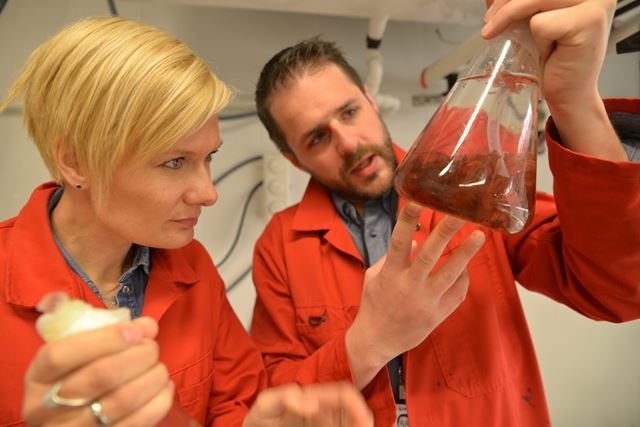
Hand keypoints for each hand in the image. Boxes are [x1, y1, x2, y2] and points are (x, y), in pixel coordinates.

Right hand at [22, 298, 173, 426]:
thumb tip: (142, 321)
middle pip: (99, 376)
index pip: (61, 355)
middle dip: (137, 355)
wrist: (72, 422)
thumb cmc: (77, 376)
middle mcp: (48, 409)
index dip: (104, 339)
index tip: (134, 330)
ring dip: (152, 377)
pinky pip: (137, 423)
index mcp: (38, 378)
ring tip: (159, 366)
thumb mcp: (71, 352)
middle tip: (152, 346)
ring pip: (122, 401)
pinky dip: (158, 402)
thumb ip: (94, 327)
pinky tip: (164, 388)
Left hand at [243, 382, 372, 426]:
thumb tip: (313, 401)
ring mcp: (327, 426)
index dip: (359, 406)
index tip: (364, 423)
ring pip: (353, 424)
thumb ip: (286, 396)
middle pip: (358, 413)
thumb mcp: (267, 404)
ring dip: (358, 426)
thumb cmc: (261, 419)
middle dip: (365, 423)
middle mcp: (326, 413)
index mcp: (317, 398)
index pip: (346, 394)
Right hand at [346, 204, 484, 388]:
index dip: (407, 220)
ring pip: (450, 274)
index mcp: (389, 275)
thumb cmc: (373, 303)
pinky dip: (463, 277)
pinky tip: (465, 267)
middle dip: (446, 232)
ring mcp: (425, 302)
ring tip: (480, 235)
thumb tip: (417, 240)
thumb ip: (393, 257)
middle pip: (430, 255)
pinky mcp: (437, 316)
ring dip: (466, 253)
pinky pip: (457, 292)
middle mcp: (408, 287)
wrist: (376, 341)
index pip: (399, 242)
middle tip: (461, 214)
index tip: (417, 201)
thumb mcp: (374, 276)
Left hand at [481, 0, 625, 159]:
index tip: (492, 8)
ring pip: (534, 0)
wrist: (570, 94)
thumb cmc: (555, 60)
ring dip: (518, 22)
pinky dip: (539, 40)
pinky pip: (541, 23)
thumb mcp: (533, 22)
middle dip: (504, 5)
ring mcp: (597, 2)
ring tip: (520, 41)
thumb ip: (519, 4)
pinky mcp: (590, 21)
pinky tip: (551, 52)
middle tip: (489, 25)